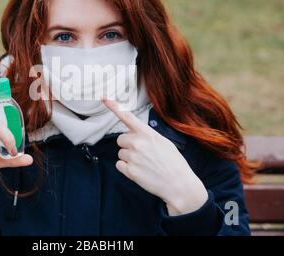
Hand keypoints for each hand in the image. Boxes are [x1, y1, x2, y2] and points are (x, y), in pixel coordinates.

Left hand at [103, 99, 207, 215]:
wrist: (179, 184)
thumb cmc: (174, 163)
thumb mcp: (164, 142)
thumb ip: (147, 136)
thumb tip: (135, 134)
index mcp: (148, 133)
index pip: (128, 117)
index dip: (114, 107)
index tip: (104, 98)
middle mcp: (138, 143)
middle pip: (120, 139)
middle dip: (128, 145)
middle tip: (143, 154)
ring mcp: (133, 157)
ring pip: (120, 153)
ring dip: (128, 158)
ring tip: (144, 164)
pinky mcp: (130, 171)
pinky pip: (119, 165)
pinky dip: (126, 169)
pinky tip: (140, 171)